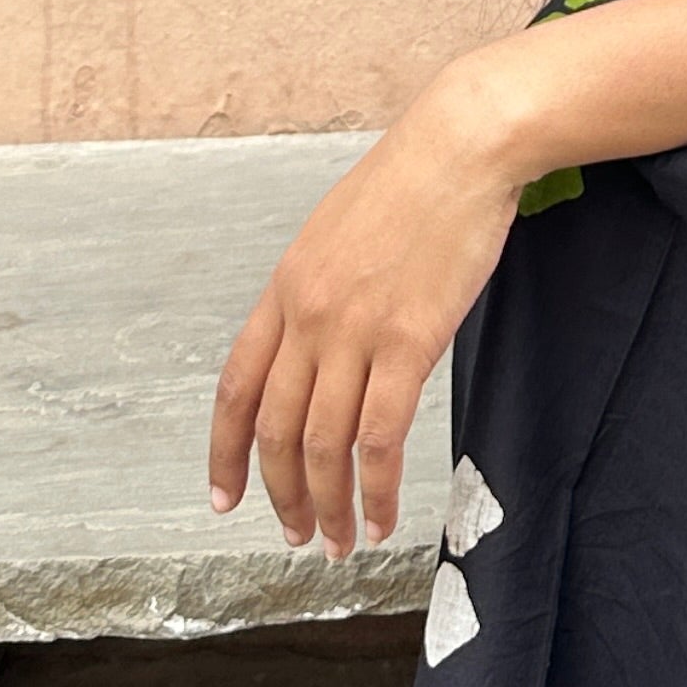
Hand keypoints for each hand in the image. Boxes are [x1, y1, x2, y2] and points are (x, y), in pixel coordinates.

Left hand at [209, 59, 523, 554]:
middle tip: (296, 536)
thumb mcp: (337, 232)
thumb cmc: (412, 181)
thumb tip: (318, 348)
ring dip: (327, 507)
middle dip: (282, 496)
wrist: (462, 144)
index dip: (224, 454)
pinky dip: (378, 489)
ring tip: (340, 542)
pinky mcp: (409, 340)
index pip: (235, 390)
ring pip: (323, 446)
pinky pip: (379, 438)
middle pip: (276, 431)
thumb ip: (318, 292)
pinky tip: (385, 513)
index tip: (225, 499)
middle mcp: (308, 315)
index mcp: (285, 287)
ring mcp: (355, 330)